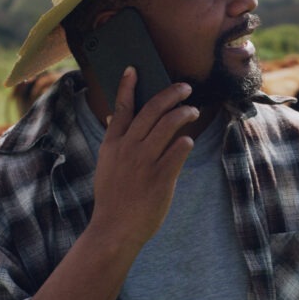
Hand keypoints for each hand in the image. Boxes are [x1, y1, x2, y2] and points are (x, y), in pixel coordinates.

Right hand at [88, 66, 198, 247]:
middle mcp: (128, 149)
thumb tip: (113, 118)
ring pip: (168, 126)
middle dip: (171, 94)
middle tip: (185, 87)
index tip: (134, 69)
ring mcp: (144, 162)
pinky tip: (188, 141)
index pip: (121, 108)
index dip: (128, 87)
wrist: (114, 230)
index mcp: (112, 145)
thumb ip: (113, 143)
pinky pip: (178, 150)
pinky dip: (185, 143)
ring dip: (183, 113)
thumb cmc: (113, 199)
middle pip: (151, 111)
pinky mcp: (161, 177)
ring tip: (193, 110)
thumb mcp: (106, 166)